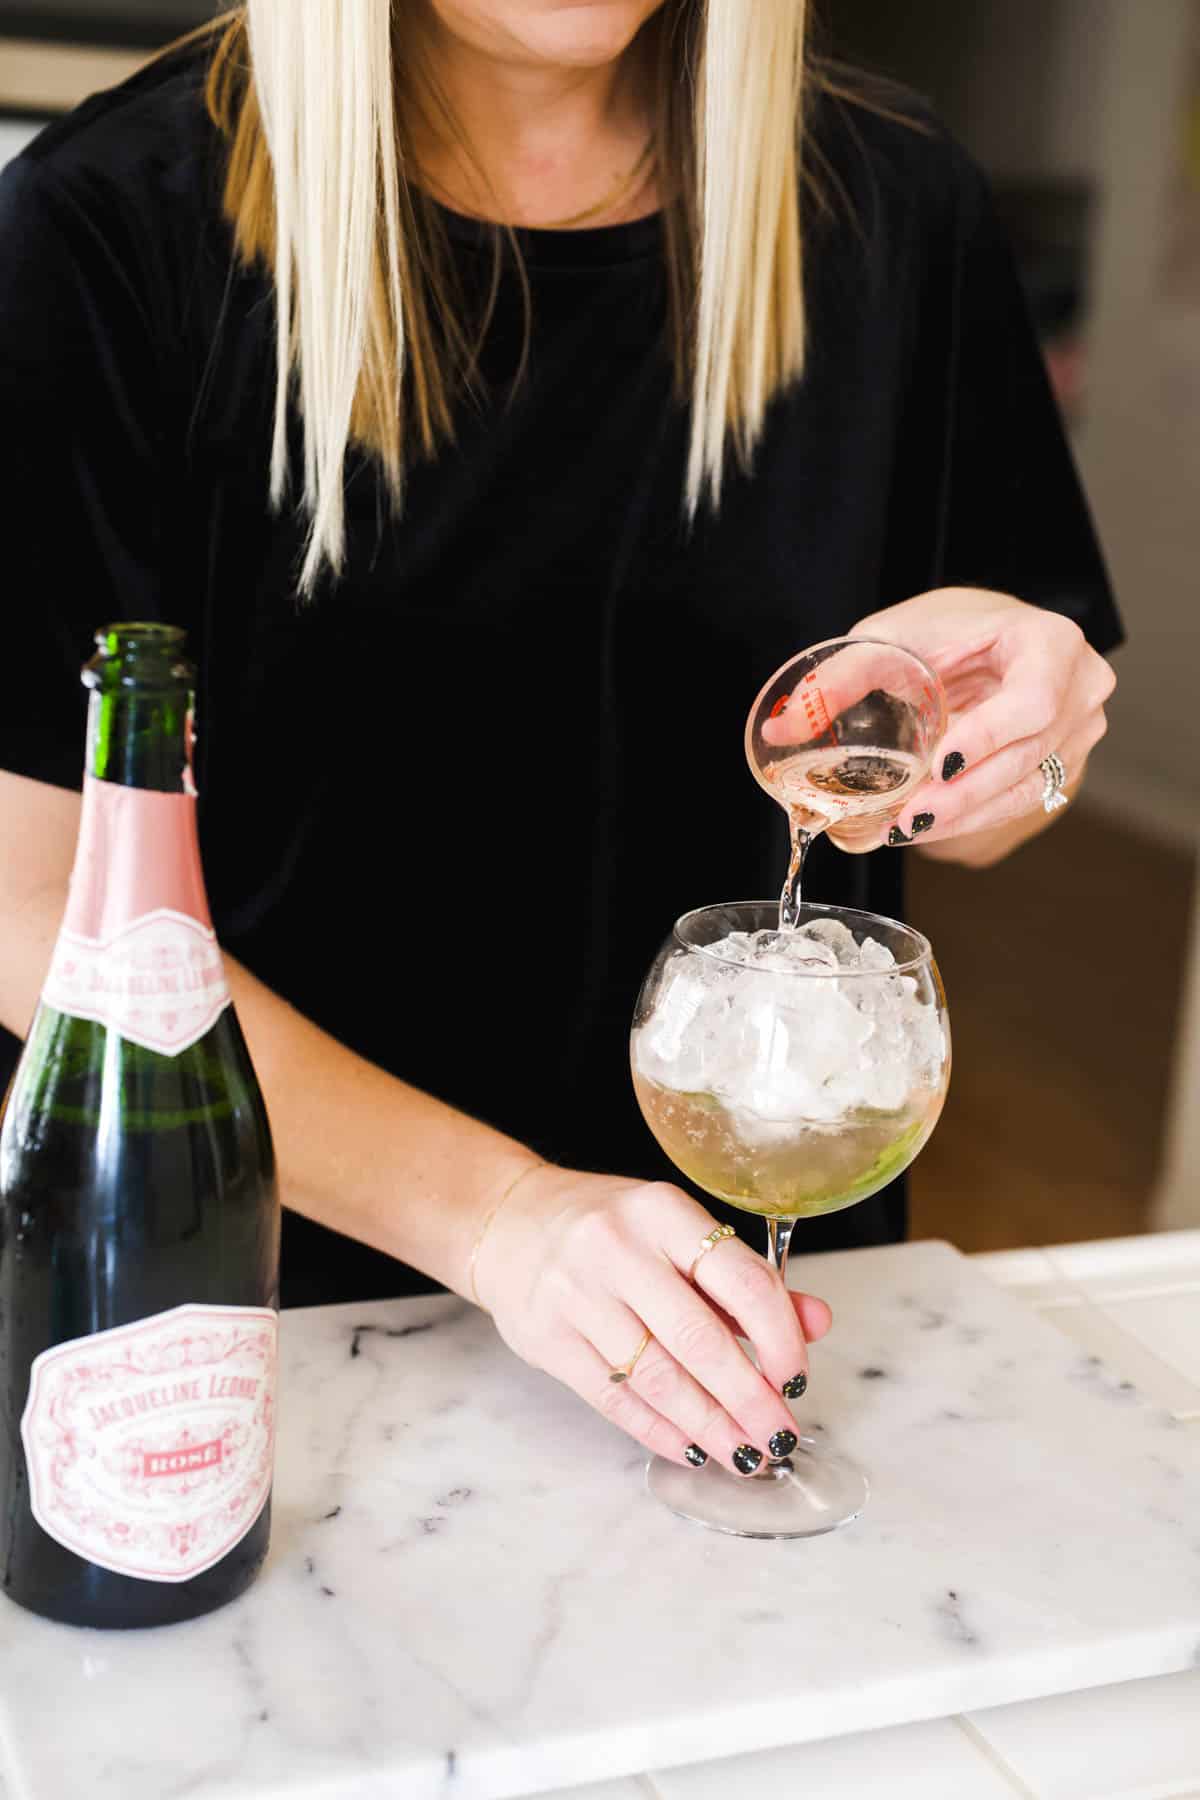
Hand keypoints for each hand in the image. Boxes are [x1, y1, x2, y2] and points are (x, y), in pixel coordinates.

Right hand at [474, 1164, 832, 1473]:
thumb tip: (817, 1322)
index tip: (796, 1380)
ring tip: (744, 1454)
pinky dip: (658, 1431)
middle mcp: (618, 1248)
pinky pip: (613, 1398)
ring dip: (709, 1426)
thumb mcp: (677, 1230)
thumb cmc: (609, 1228)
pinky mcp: (547, 1338)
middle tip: (780, 1437)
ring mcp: (576, 1294)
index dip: (779, 1339)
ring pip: (657, 1378)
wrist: (506, 1221)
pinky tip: (691, 1448)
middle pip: (699, 1339)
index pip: (740, 1280)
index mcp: (663, 1211)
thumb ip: (745, 1279)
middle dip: (749, 1400)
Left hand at [834, 588, 1114, 857]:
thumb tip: (781, 729)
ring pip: (1024, 789)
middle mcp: (1080, 687)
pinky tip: (924, 828)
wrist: (989, 636)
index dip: (987, 739)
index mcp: (1051, 642)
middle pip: (1026, 756)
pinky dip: (971, 817)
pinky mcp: (1063, 762)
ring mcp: (1079, 730)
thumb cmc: (947, 628)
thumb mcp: (890, 638)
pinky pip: (1020, 800)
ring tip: (902, 831)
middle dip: (962, 795)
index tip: (938, 767)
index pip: (1031, 701)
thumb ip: (839, 679)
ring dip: (962, 816)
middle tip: (905, 820)